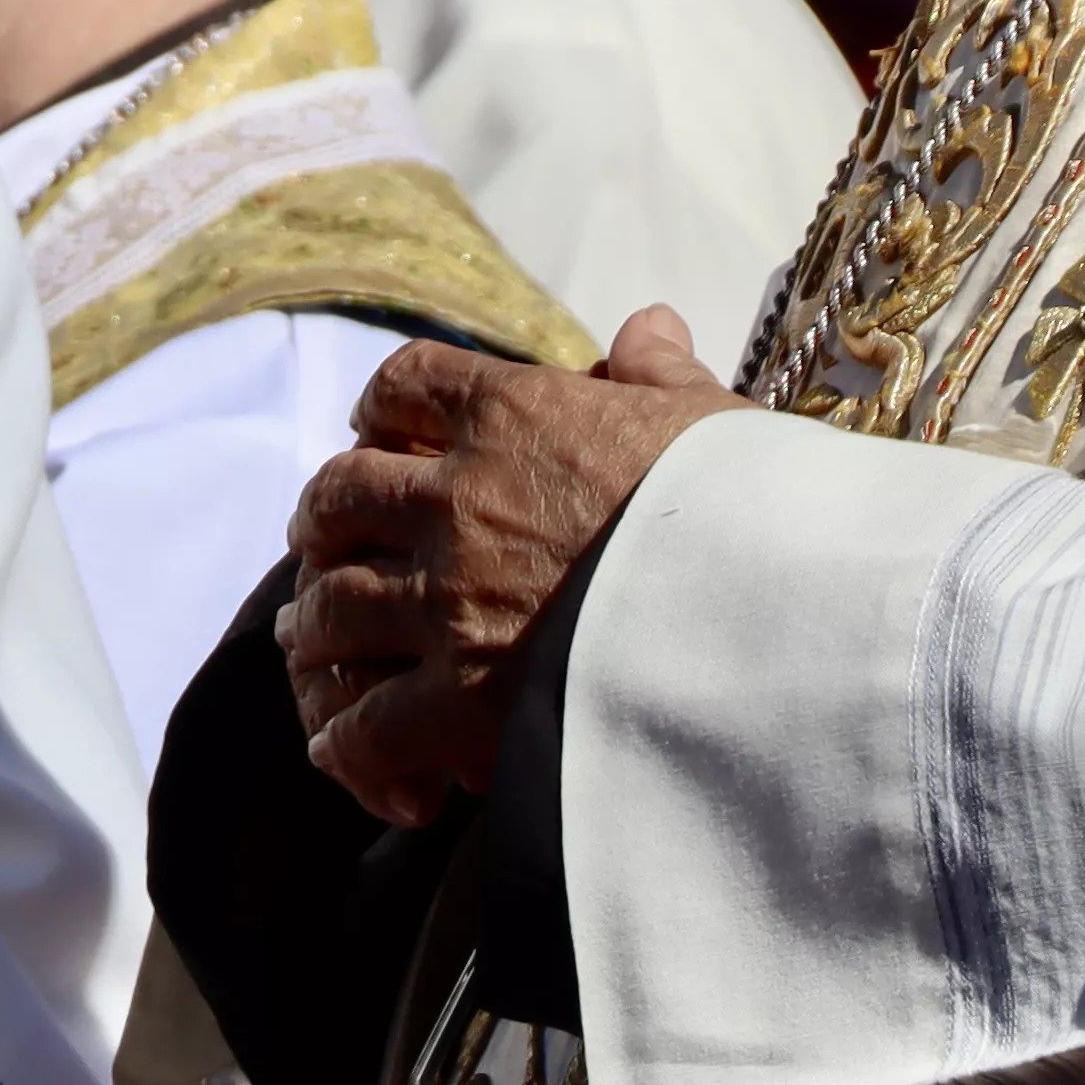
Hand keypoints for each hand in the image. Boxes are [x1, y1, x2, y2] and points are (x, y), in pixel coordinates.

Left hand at [282, 308, 741, 829]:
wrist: (775, 622)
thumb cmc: (762, 517)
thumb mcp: (715, 425)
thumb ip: (663, 376)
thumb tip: (647, 326)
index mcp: (518, 418)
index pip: (406, 385)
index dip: (380, 410)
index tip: (375, 434)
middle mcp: (459, 502)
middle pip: (339, 497)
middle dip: (321, 524)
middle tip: (319, 545)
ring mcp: (447, 602)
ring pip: (328, 609)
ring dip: (313, 632)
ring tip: (309, 648)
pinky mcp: (454, 703)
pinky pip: (360, 724)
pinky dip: (347, 743)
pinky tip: (355, 759)